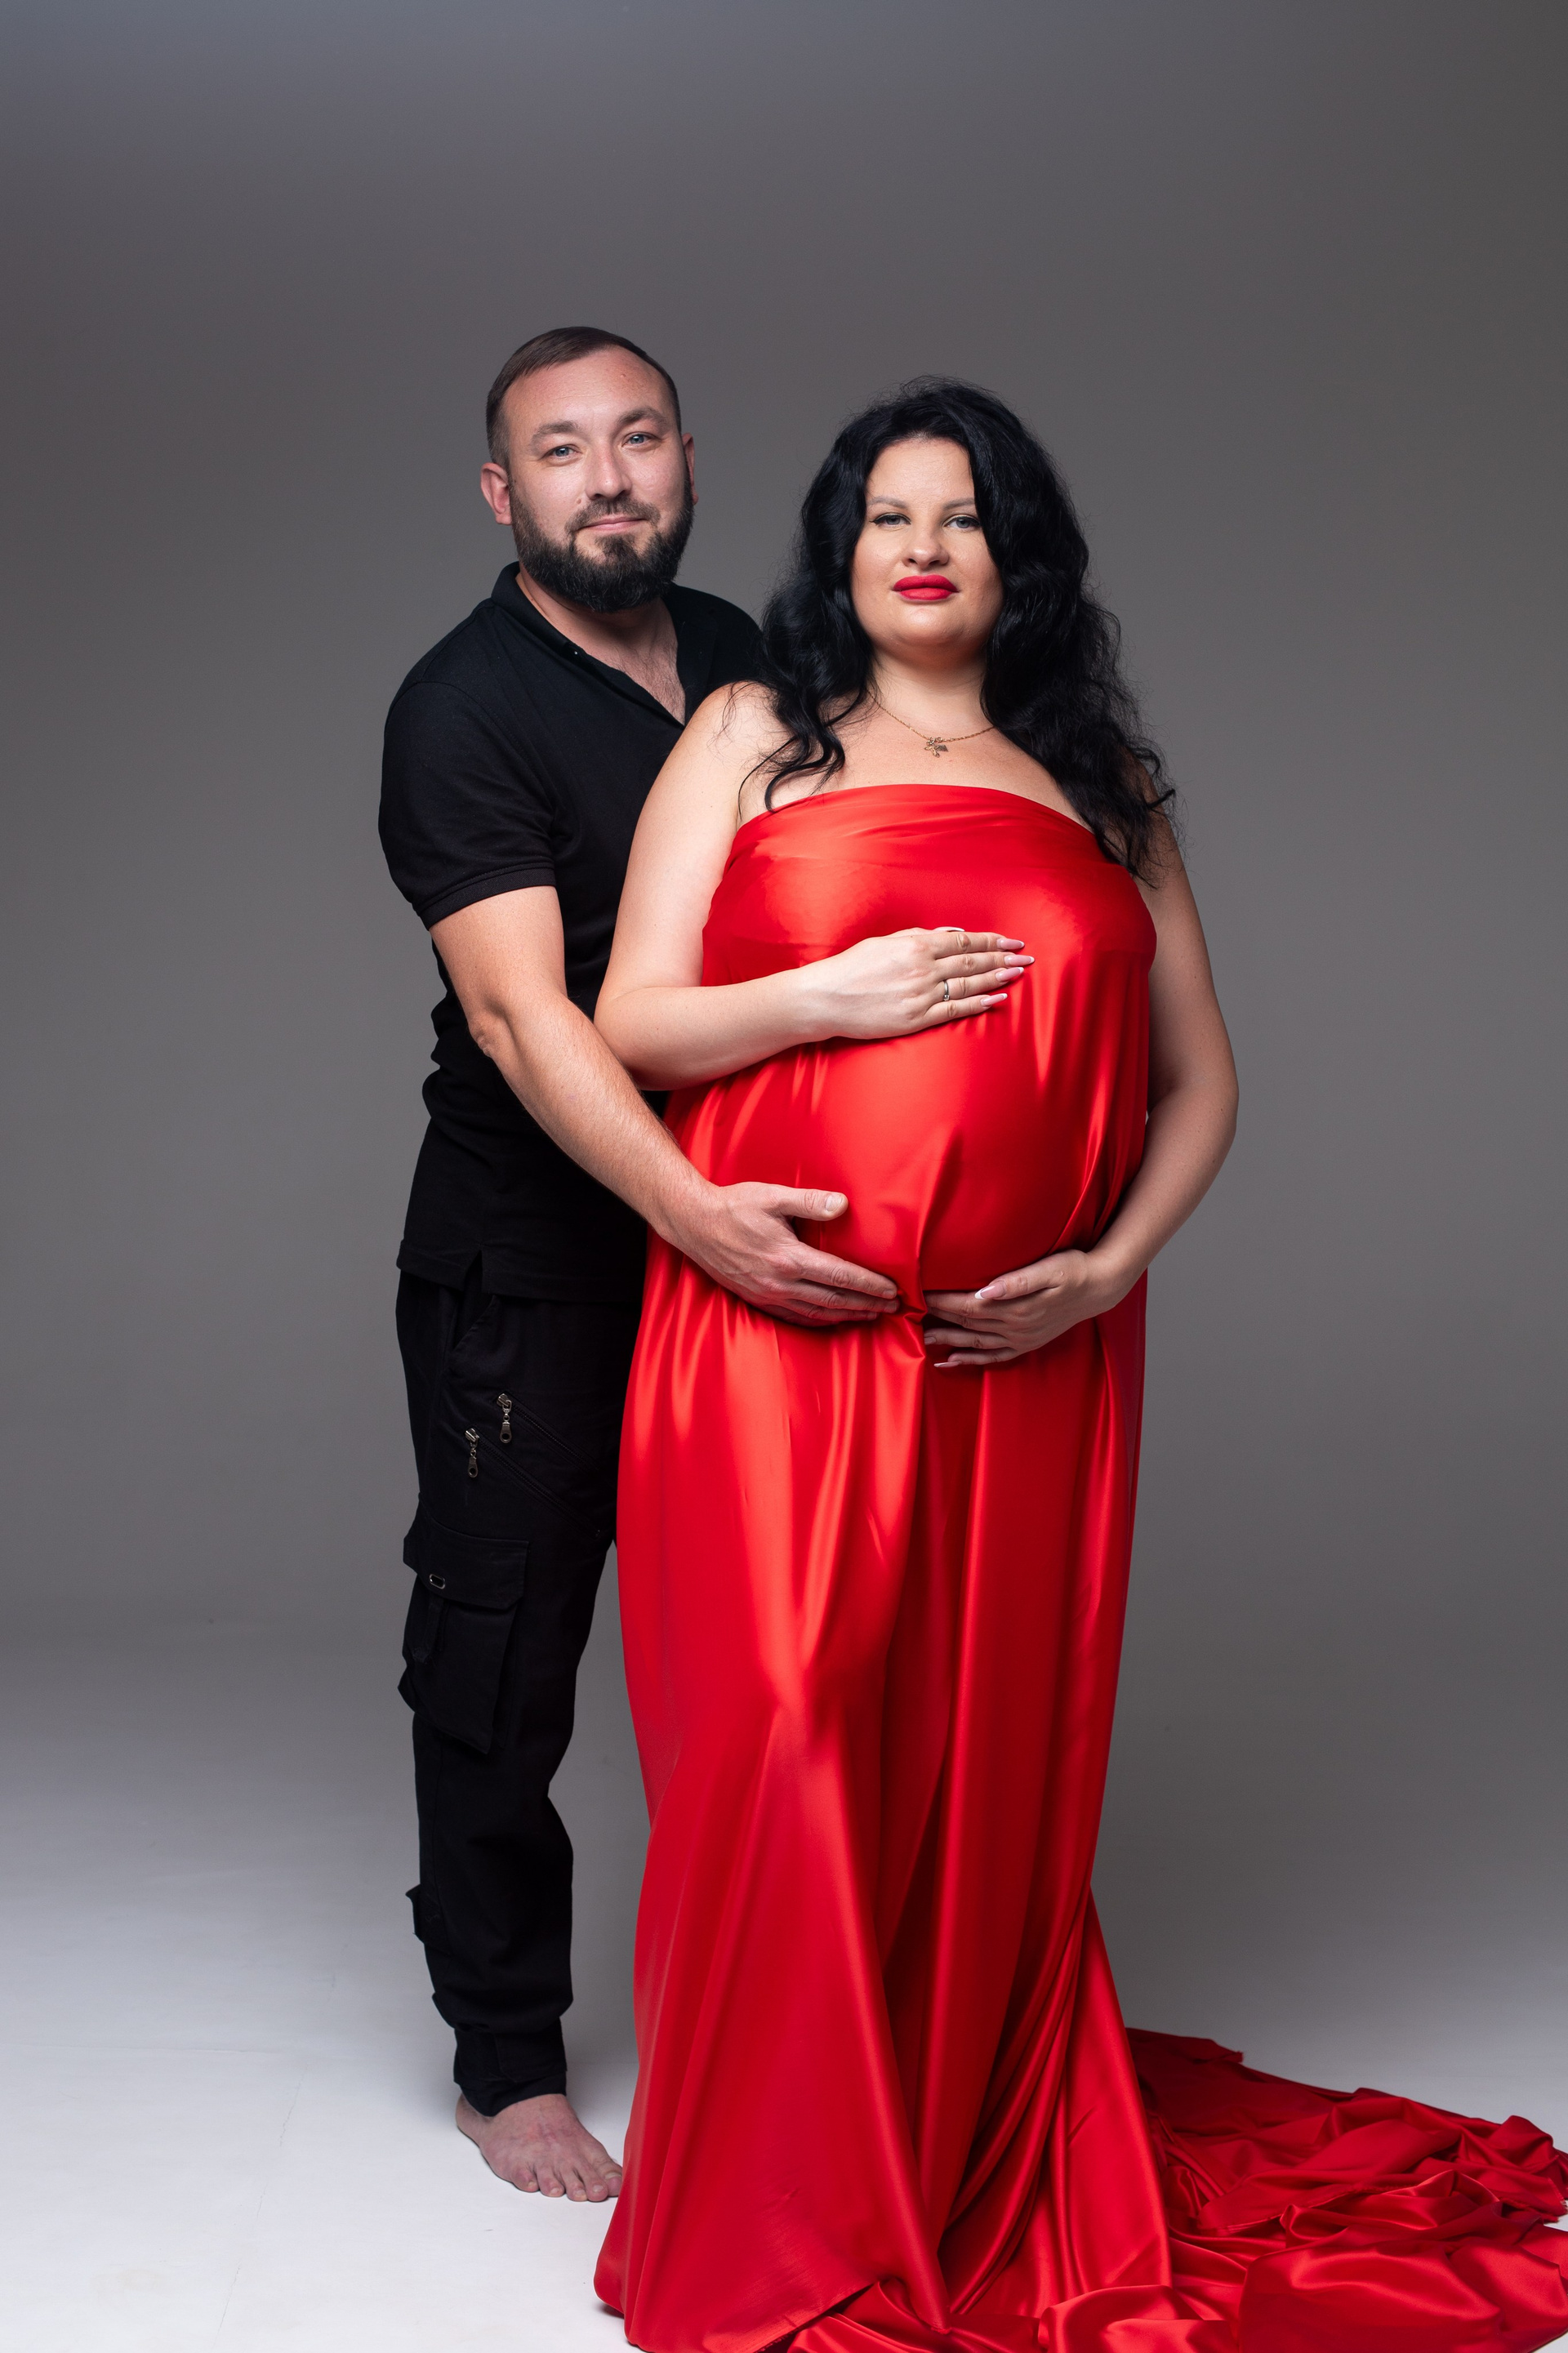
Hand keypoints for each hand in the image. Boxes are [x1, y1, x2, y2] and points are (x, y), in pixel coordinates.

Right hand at [670, 1181, 899, 1325]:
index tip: (892, 1290)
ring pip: (817, 1313)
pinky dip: (820, 1320)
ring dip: (848, 1315)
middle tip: (894, 1308)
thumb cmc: (734, 1206)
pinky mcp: (757, 1299)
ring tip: (872, 1315)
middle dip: (867, 1305)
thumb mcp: (773, 1197)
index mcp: (789, 1258)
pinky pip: (796, 1317)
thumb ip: (810, 1201)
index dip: (869, 1285)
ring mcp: (768, 1295)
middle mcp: (780, 1283)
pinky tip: (833, 1318)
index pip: (840, 1276)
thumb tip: (843, 1205)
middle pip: (834, 1300)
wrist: (694, 1224)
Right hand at [799, 927, 1031, 1042]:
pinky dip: (979, 1004)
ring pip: (969, 984)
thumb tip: (951, 936)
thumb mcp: (885, 942)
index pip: (964, 941)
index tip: (1012, 941)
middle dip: (1003, 958)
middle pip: (973, 962)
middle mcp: (922, 967)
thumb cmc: (851, 968)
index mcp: (915, 945)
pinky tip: (997, 999)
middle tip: (1026, 958)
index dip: (992, 941)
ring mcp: (921, 994)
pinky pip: (955, 1009)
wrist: (825, 998)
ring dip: (997, 978)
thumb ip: (919, 937)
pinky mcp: (917, 1018)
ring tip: (1018, 974)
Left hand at [923, 1249, 1126, 1366]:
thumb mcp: (1049, 1269)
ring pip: (975, 1342)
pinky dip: (971, 1360)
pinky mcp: (1025, 1343)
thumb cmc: (1073, 1270)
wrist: (1100, 1288)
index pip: (968, 1305)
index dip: (942, 1301)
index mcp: (1016, 1307)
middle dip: (936, 1319)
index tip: (918, 1293)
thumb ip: (1017, 1281)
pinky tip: (951, 1361)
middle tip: (908, 1314)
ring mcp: (1020, 1338)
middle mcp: (1015, 1327)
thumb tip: (986, 1289)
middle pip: (966, 1324)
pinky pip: (993, 1356)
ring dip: (947, 1341)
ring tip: (920, 1338)